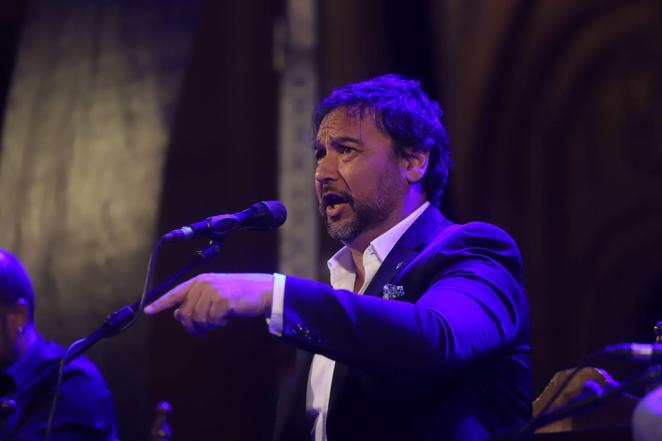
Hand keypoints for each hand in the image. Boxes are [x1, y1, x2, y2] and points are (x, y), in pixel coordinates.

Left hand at [144, 273, 273, 334]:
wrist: (263, 290)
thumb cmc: (240, 293)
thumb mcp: (216, 293)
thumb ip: (197, 301)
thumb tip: (178, 314)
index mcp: (200, 280)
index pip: (175, 292)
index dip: (161, 303)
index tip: (147, 311)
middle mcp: (204, 284)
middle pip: (185, 313)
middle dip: (193, 326)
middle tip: (204, 330)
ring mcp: (213, 292)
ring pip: (197, 319)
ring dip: (208, 325)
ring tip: (220, 319)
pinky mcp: (223, 301)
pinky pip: (211, 321)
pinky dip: (218, 323)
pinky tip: (227, 317)